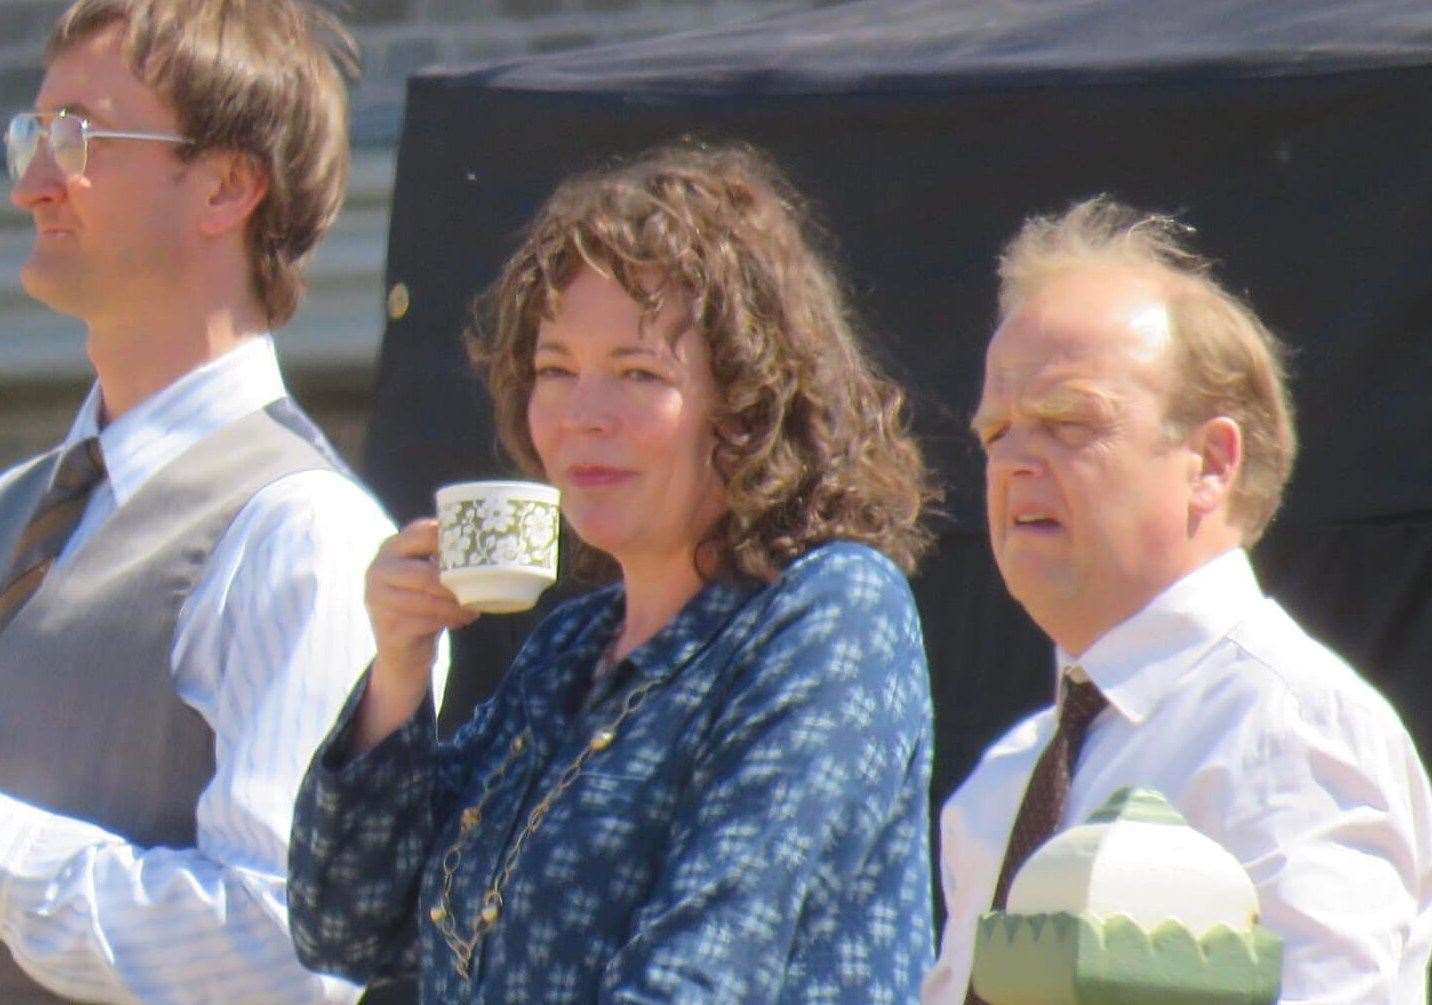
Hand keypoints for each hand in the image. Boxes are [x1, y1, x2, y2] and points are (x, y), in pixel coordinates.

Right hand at [354, 519, 475, 752]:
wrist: (402, 648)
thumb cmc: (423, 601)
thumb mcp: (427, 573)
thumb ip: (444, 555)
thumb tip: (491, 539)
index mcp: (391, 547)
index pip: (423, 532)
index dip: (453, 540)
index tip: (479, 551)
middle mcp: (378, 569)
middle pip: (425, 573)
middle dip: (457, 583)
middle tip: (480, 588)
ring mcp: (377, 598)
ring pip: (427, 599)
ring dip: (457, 605)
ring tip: (475, 607)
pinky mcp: (387, 626)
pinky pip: (427, 621)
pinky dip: (450, 620)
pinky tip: (463, 620)